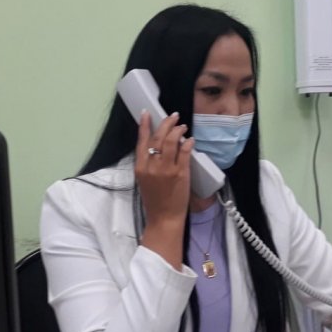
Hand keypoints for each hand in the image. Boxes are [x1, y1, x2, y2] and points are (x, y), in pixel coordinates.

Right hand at [135, 111, 194, 267]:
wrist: (163, 218)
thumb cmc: (154, 201)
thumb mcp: (145, 180)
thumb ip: (149, 163)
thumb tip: (158, 146)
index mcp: (140, 167)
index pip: (142, 141)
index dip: (144, 125)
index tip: (147, 113)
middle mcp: (152, 166)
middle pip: (158, 138)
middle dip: (166, 123)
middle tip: (173, 116)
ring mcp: (167, 169)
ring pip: (171, 141)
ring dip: (178, 130)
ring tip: (182, 126)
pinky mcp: (180, 174)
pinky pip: (184, 152)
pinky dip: (187, 143)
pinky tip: (190, 140)